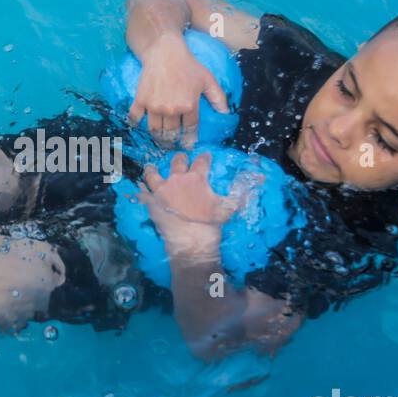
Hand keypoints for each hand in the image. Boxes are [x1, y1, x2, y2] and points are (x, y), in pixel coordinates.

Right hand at [128, 36, 229, 148]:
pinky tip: (139, 125)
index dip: (189, 138)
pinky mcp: (141, 100)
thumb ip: (218, 97)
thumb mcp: (207, 79)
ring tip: (160, 139)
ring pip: (155, 130)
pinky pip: (136, 117)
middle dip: (173, 141)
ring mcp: (154, 106)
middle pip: (171, 133)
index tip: (188, 144)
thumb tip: (225, 113)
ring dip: (158, 137)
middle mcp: (171, 109)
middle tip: (173, 144)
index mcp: (188, 106)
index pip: (190, 129)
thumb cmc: (188, 65)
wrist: (164, 51)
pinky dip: (136, 123)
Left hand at [138, 153, 255, 253]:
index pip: (202, 160)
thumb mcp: (229, 207)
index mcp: (197, 177)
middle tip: (181, 159)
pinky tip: (138, 188)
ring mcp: (162, 189)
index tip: (205, 156)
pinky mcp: (151, 202)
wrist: (191, 240)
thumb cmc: (211, 223)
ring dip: (153, 170)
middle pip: (177, 162)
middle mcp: (178, 178)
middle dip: (180, 159)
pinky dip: (139, 190)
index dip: (204, 157)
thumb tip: (260, 177)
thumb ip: (242, 192)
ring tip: (152, 168)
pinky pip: (141, 192)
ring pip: (153, 173)